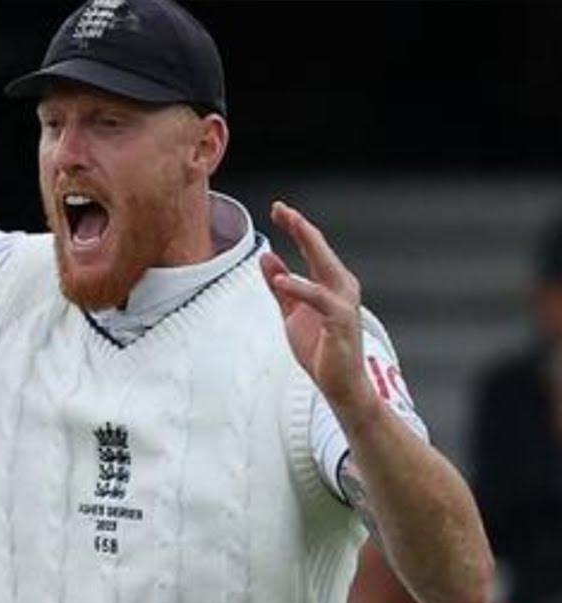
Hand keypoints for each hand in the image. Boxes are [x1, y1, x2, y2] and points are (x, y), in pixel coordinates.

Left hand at [260, 201, 376, 420]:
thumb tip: (267, 257)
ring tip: (291, 226)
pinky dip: (301, 288)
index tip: (278, 208)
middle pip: (320, 250)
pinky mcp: (340, 322)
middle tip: (283, 208)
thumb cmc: (320, 348)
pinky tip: (282, 281)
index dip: (296, 227)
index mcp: (330, 284)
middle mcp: (341, 288)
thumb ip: (281, 286)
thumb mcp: (291, 312)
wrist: (339, 384)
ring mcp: (343, 304)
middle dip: (302, 227)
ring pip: (326, 267)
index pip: (312, 249)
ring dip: (308, 246)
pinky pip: (320, 300)